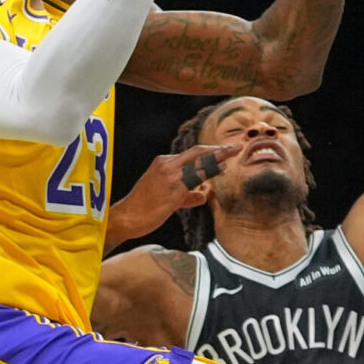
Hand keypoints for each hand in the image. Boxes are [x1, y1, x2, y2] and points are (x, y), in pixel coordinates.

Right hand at [110, 142, 242, 239]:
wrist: (127, 217)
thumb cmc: (144, 208)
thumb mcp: (167, 197)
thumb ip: (187, 195)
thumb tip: (203, 195)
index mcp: (163, 163)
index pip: (191, 154)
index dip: (210, 151)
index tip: (225, 150)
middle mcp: (167, 165)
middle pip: (198, 152)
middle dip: (218, 149)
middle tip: (236, 146)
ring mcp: (170, 177)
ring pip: (199, 162)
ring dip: (219, 156)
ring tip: (235, 152)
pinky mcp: (174, 190)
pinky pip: (197, 178)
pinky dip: (211, 171)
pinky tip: (223, 168)